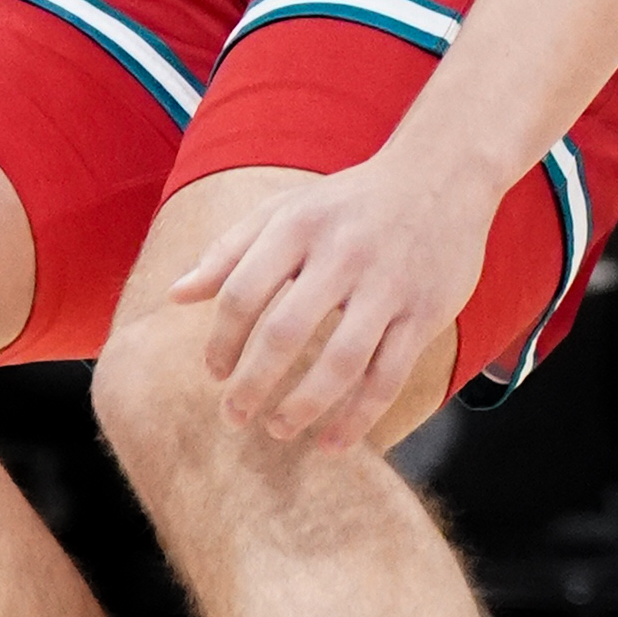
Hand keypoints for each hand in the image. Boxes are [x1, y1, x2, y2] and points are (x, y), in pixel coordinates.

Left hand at [171, 147, 499, 453]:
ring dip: (304, 406)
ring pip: (341, 362)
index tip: (215, 373)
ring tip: (279, 429)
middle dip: (252, 384)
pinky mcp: (425, 312)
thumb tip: (175, 295)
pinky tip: (335, 442)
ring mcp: (388, 285)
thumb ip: (230, 251)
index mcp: (299, 226)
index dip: (221, 341)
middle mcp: (343, 254)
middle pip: (284, 332)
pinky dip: (359, 417)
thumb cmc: (350, 201)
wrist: (442, 174)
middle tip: (234, 416)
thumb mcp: (287, 209)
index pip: (242, 293)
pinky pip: (388, 376)